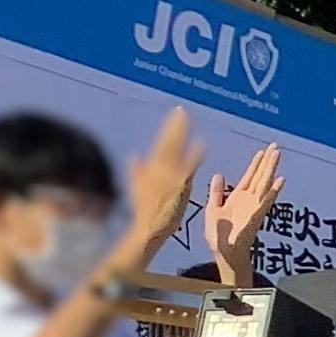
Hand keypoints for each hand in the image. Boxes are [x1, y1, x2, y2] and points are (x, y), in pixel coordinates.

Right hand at [120, 108, 202, 255]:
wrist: (149, 226)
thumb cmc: (145, 209)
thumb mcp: (136, 187)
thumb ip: (137, 170)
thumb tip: (134, 155)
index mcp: (151, 167)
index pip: (162, 143)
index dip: (169, 128)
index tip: (176, 114)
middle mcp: (160, 168)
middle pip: (168, 142)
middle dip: (175, 125)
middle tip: (181, 110)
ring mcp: (170, 175)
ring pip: (176, 149)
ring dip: (181, 133)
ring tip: (186, 118)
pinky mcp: (180, 185)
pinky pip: (189, 167)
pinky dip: (194, 155)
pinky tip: (202, 144)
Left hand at [204, 143, 282, 286]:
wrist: (223, 252)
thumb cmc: (218, 235)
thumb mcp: (212, 208)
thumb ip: (216, 192)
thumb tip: (218, 174)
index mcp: (237, 197)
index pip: (249, 176)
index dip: (255, 164)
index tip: (262, 151)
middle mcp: (249, 200)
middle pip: (260, 176)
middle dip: (267, 161)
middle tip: (276, 146)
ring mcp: (254, 207)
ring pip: (264, 183)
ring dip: (271, 168)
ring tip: (278, 155)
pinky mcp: (256, 215)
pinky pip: (266, 200)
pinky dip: (274, 191)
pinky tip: (281, 180)